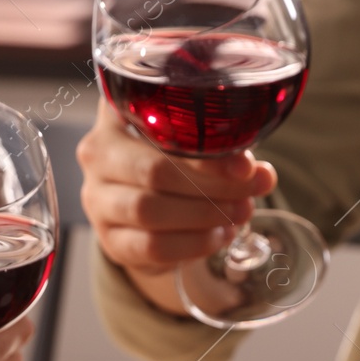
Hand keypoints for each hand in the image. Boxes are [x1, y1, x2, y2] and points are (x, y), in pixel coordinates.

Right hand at [77, 97, 274, 315]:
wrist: (142, 210)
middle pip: (154, 171)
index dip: (204, 148)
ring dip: (202, 216)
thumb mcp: (194, 144)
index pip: (157, 126)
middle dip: (211, 186)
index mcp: (117, 114)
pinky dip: (191, 244)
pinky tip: (217, 237)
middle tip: (248, 194)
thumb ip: (225, 152)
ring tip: (237, 215)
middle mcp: (97, 153)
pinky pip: (151, 246)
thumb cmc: (171, 162)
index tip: (244, 166)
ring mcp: (97, 199)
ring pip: (149, 210)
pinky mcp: (109, 239)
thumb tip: (262, 176)